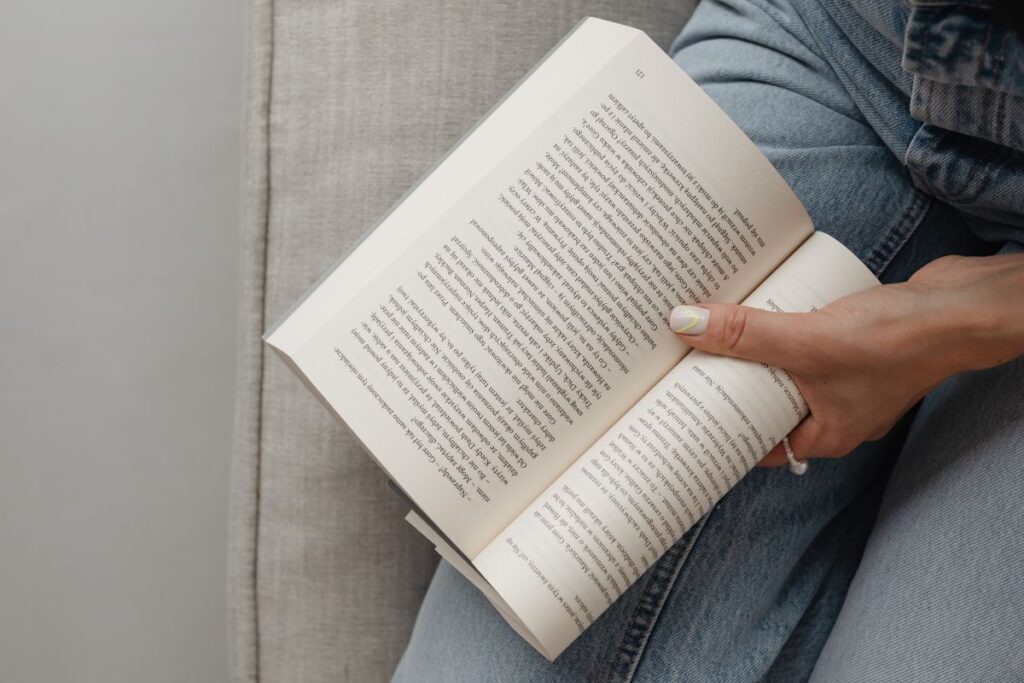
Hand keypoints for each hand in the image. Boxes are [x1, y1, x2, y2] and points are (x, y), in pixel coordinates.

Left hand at [673, 253, 1023, 466]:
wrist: (966, 308)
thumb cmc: (900, 341)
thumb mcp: (807, 340)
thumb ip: (746, 334)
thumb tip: (684, 324)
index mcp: (825, 435)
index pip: (757, 445)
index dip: (719, 431)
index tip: (681, 413)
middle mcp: (835, 412)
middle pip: (766, 404)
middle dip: (729, 384)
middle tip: (684, 366)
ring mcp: (848, 378)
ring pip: (785, 370)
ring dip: (754, 351)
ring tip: (711, 332)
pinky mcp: (856, 344)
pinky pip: (805, 342)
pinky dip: (782, 329)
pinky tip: (760, 307)